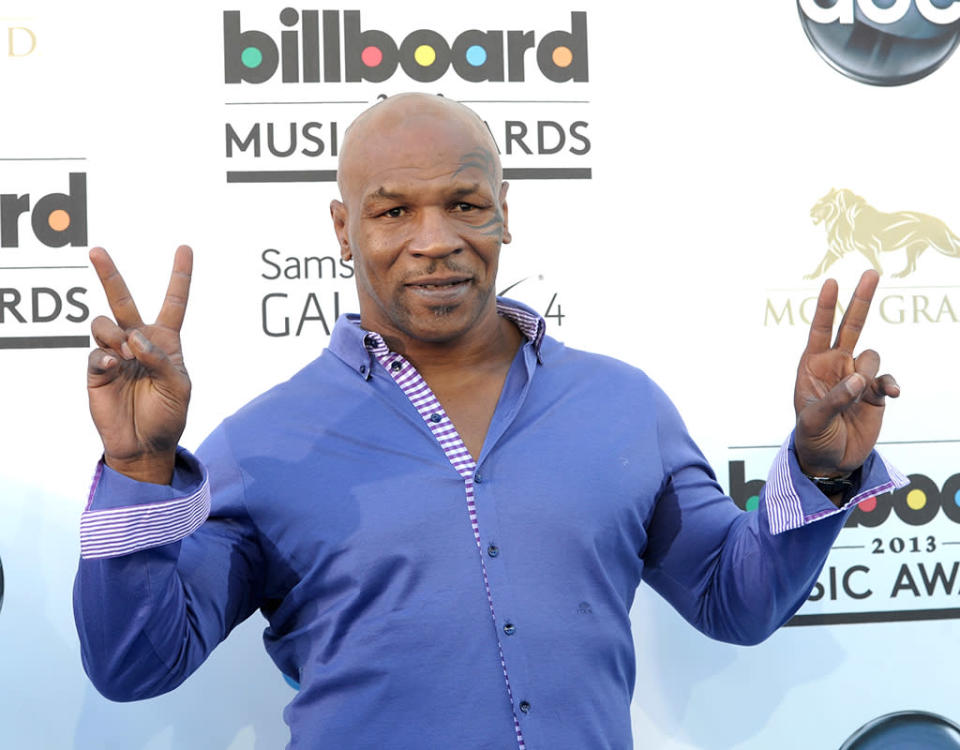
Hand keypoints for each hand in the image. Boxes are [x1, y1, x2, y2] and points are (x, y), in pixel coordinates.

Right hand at [86, 246, 192, 483]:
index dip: (179, 276)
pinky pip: (95, 352)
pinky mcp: (97, 370)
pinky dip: (106, 357)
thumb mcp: (180, 387)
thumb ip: (162, 359)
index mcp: (166, 341)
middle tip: (96, 250)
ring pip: (104, 323)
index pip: (174, 302)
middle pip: (123, 300)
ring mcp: (115, 354)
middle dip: (109, 274)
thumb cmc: (168, 415)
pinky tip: (115, 368)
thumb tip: (134, 338)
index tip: (184, 248)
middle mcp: (138, 341)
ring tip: (127, 356)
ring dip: (116, 335)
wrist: (146, 446)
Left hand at [794, 270, 898, 481]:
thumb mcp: (813, 419)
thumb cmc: (812, 437)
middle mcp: (835, 365)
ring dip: (870, 372)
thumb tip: (858, 378)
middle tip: (871, 273)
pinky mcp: (874, 393)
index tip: (830, 282)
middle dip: (861, 300)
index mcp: (812, 366)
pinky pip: (885, 379)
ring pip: (872, 357)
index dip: (825, 306)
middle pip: (851, 326)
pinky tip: (889, 395)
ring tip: (860, 394)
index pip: (819, 330)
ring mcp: (856, 377)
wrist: (829, 461)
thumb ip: (834, 398)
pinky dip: (889, 384)